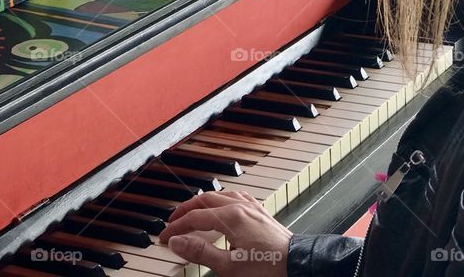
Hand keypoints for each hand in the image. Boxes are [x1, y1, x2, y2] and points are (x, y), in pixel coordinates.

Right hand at [159, 191, 290, 276]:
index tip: (164, 238)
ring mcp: (252, 207)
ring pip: (220, 195)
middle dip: (185, 210)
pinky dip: (222, 200)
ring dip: (203, 202)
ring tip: (192, 213)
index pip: (195, 217)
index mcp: (231, 217)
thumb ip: (200, 252)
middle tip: (172, 222)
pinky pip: (236, 196)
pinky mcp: (260, 212)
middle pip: (205, 200)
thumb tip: (177, 241)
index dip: (176, 227)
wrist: (299, 266)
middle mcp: (241, 206)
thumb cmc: (268, 268)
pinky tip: (222, 206)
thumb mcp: (229, 267)